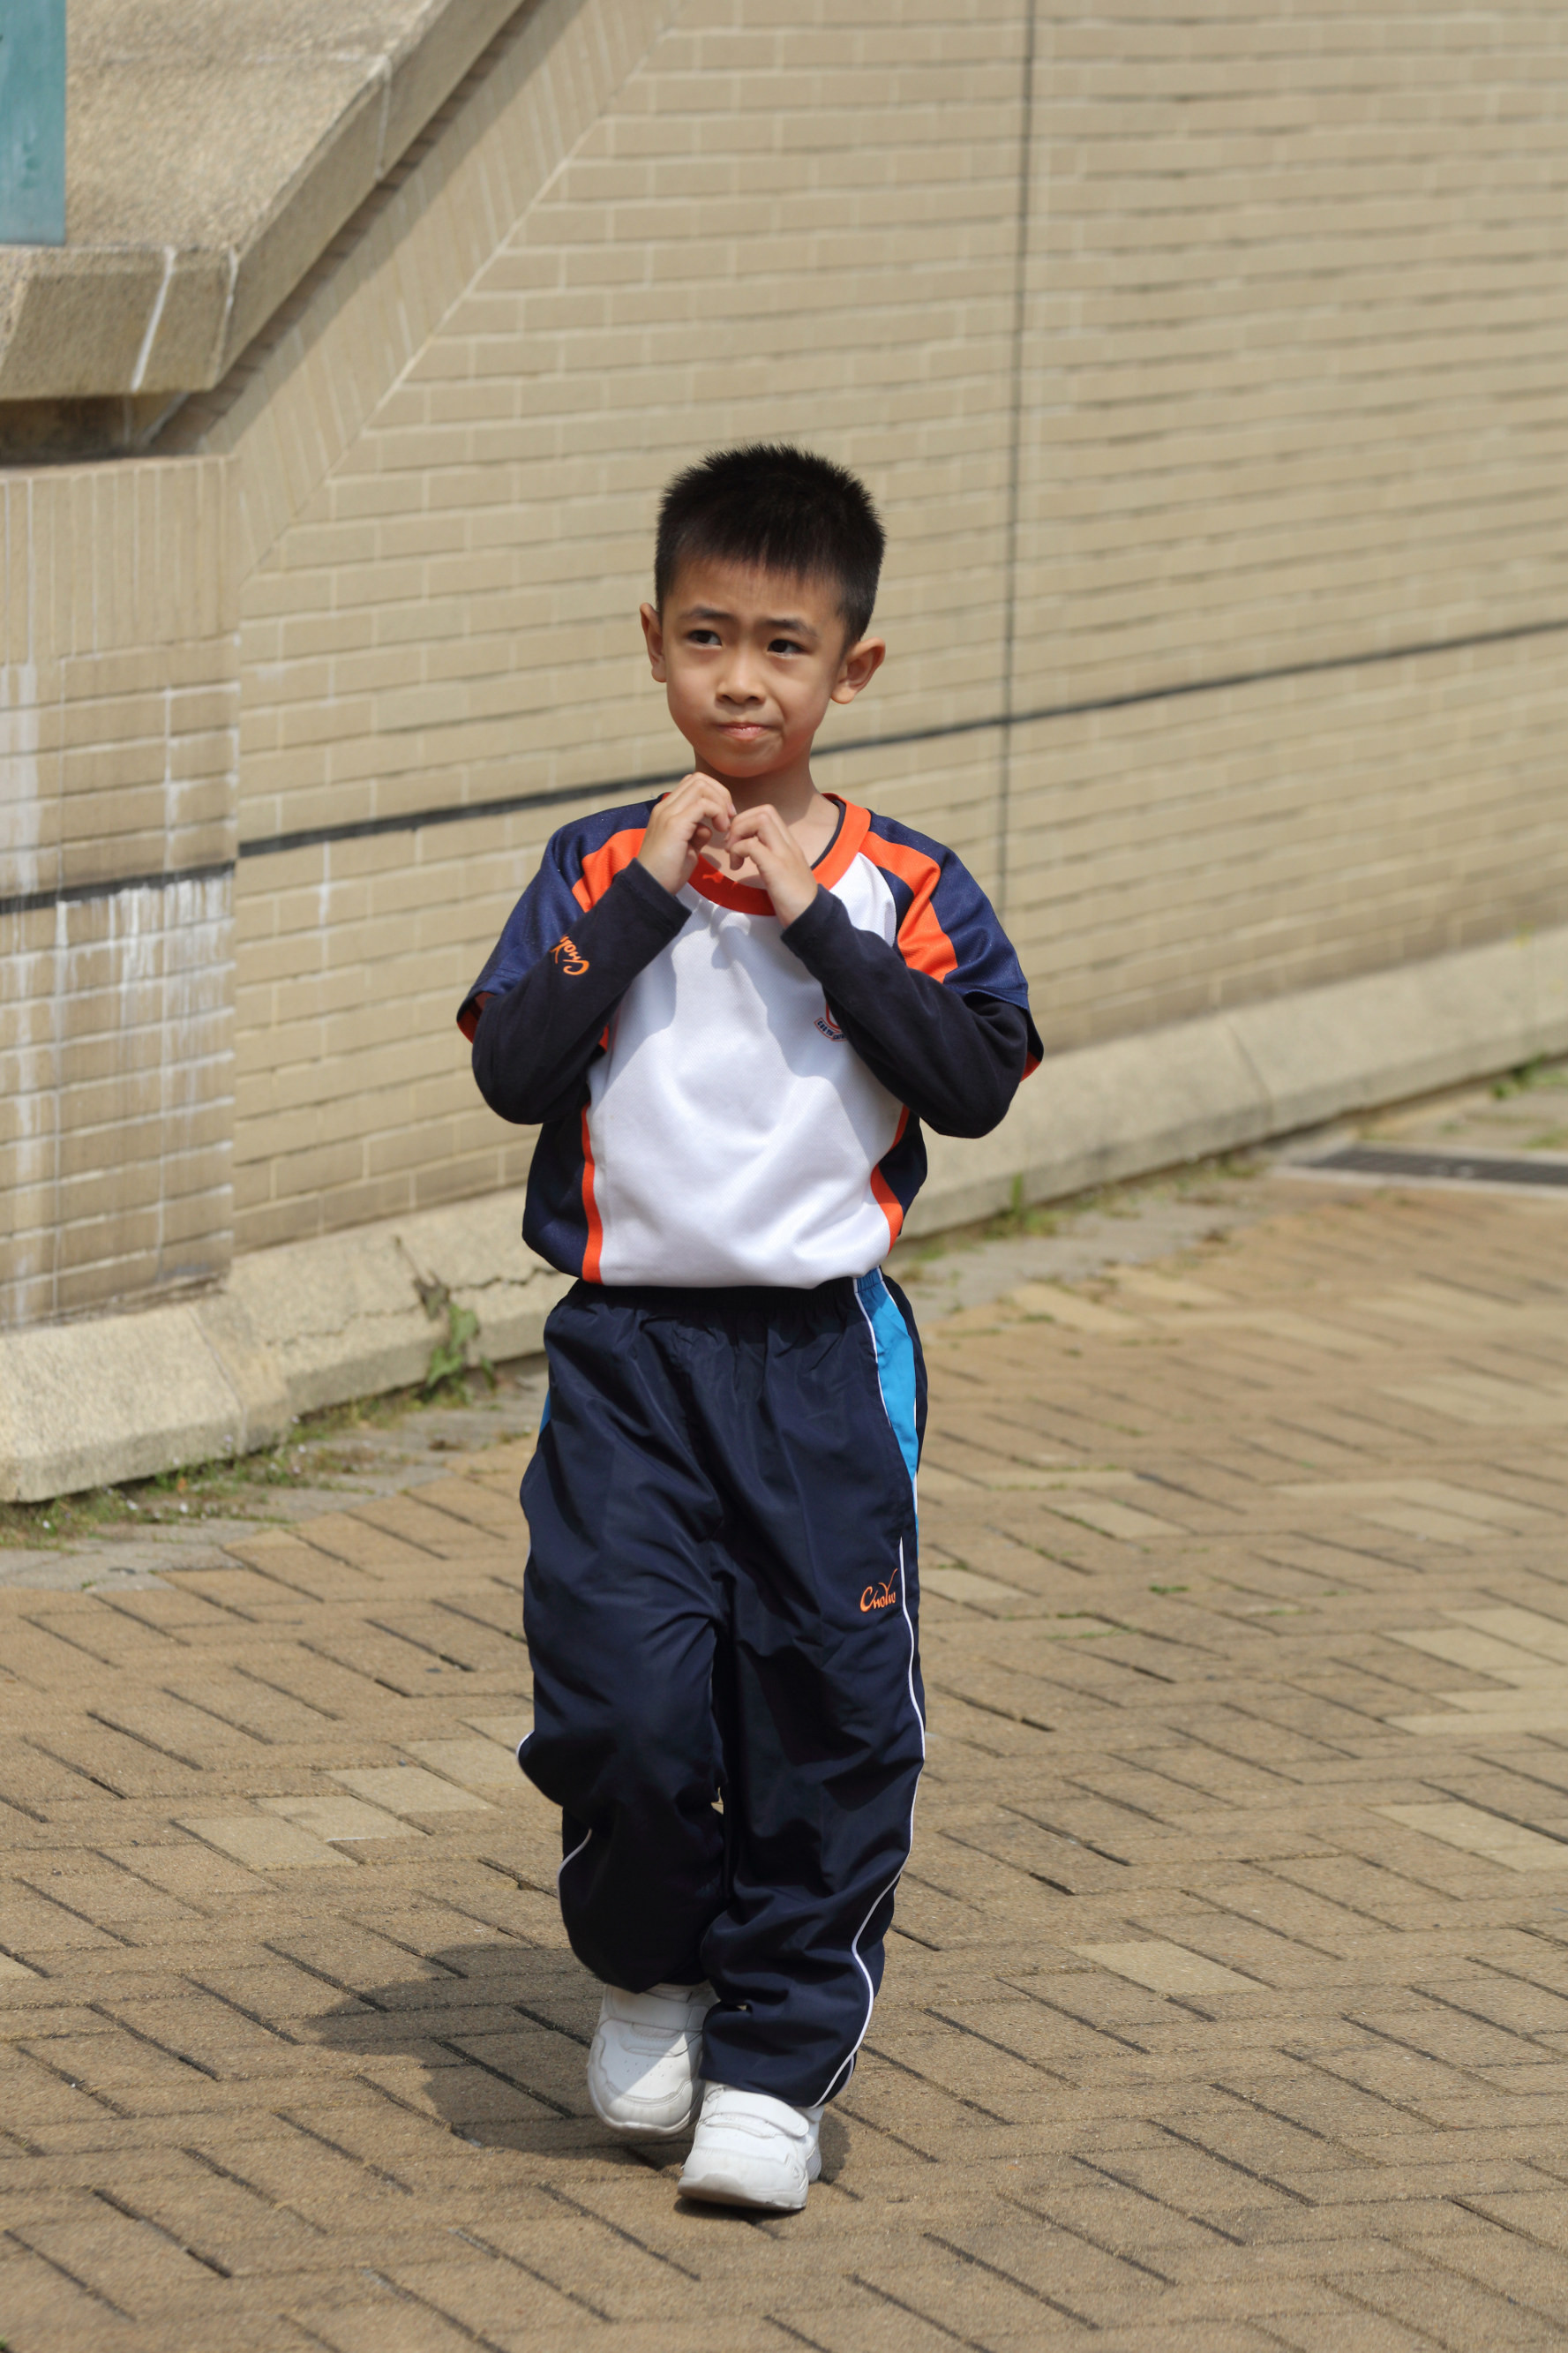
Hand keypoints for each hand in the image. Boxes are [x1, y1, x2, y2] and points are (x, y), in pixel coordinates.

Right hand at [637, 772, 734, 894]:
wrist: (650, 888)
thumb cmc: (668, 872)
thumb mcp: (687, 849)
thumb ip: (697, 833)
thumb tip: (708, 827)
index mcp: (667, 810)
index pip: (693, 784)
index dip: (714, 793)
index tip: (725, 816)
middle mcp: (665, 806)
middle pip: (698, 779)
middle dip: (721, 793)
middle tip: (729, 816)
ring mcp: (668, 813)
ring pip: (700, 785)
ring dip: (719, 801)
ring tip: (724, 824)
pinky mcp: (674, 824)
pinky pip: (703, 805)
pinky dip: (717, 813)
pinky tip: (721, 830)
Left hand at [724, 804, 818, 926]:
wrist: (811, 918)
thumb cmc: (794, 900)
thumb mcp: (781, 872)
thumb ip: (769, 857)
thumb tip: (748, 850)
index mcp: (789, 844)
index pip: (768, 812)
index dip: (746, 819)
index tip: (736, 840)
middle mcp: (788, 844)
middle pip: (764, 811)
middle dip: (740, 822)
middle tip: (731, 845)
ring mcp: (784, 854)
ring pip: (760, 820)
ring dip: (739, 833)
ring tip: (733, 854)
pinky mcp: (777, 868)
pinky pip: (753, 846)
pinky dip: (739, 850)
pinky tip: (736, 866)